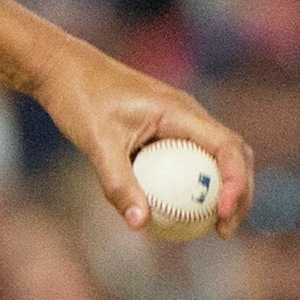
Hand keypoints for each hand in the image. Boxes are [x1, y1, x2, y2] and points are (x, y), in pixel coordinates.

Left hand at [32, 36, 253, 237]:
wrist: (61, 69)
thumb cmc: (78, 99)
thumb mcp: (96, 142)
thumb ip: (118, 183)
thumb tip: (140, 225)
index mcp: (180, 111)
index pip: (227, 147)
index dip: (235, 182)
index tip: (221, 213)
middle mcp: (187, 113)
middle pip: (233, 154)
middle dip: (239, 193)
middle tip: (223, 231)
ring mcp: (177, 120)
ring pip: (215, 156)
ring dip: (222, 189)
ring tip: (212, 227)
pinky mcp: (162, 128)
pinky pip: (189, 158)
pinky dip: (193, 184)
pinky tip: (177, 212)